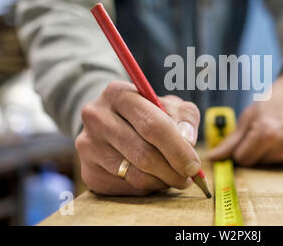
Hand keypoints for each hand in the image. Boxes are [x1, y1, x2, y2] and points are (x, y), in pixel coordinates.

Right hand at [75, 81, 201, 194]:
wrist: (111, 122)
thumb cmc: (148, 113)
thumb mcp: (170, 106)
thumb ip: (185, 118)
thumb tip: (188, 140)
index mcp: (118, 94)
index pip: (152, 125)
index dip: (178, 149)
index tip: (194, 165)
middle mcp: (97, 117)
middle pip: (143, 154)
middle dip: (173, 170)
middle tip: (189, 177)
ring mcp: (88, 146)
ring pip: (135, 175)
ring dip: (162, 181)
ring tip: (174, 176)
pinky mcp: (88, 172)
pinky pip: (126, 188)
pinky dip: (147, 188)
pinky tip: (153, 177)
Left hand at [208, 64, 282, 165]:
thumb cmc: (274, 101)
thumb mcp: (249, 115)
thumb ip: (231, 141)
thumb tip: (212, 158)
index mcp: (267, 133)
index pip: (242, 160)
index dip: (242, 149)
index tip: (248, 138)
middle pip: (258, 164)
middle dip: (257, 152)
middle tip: (266, 133)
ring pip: (273, 167)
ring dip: (272, 154)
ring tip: (280, 134)